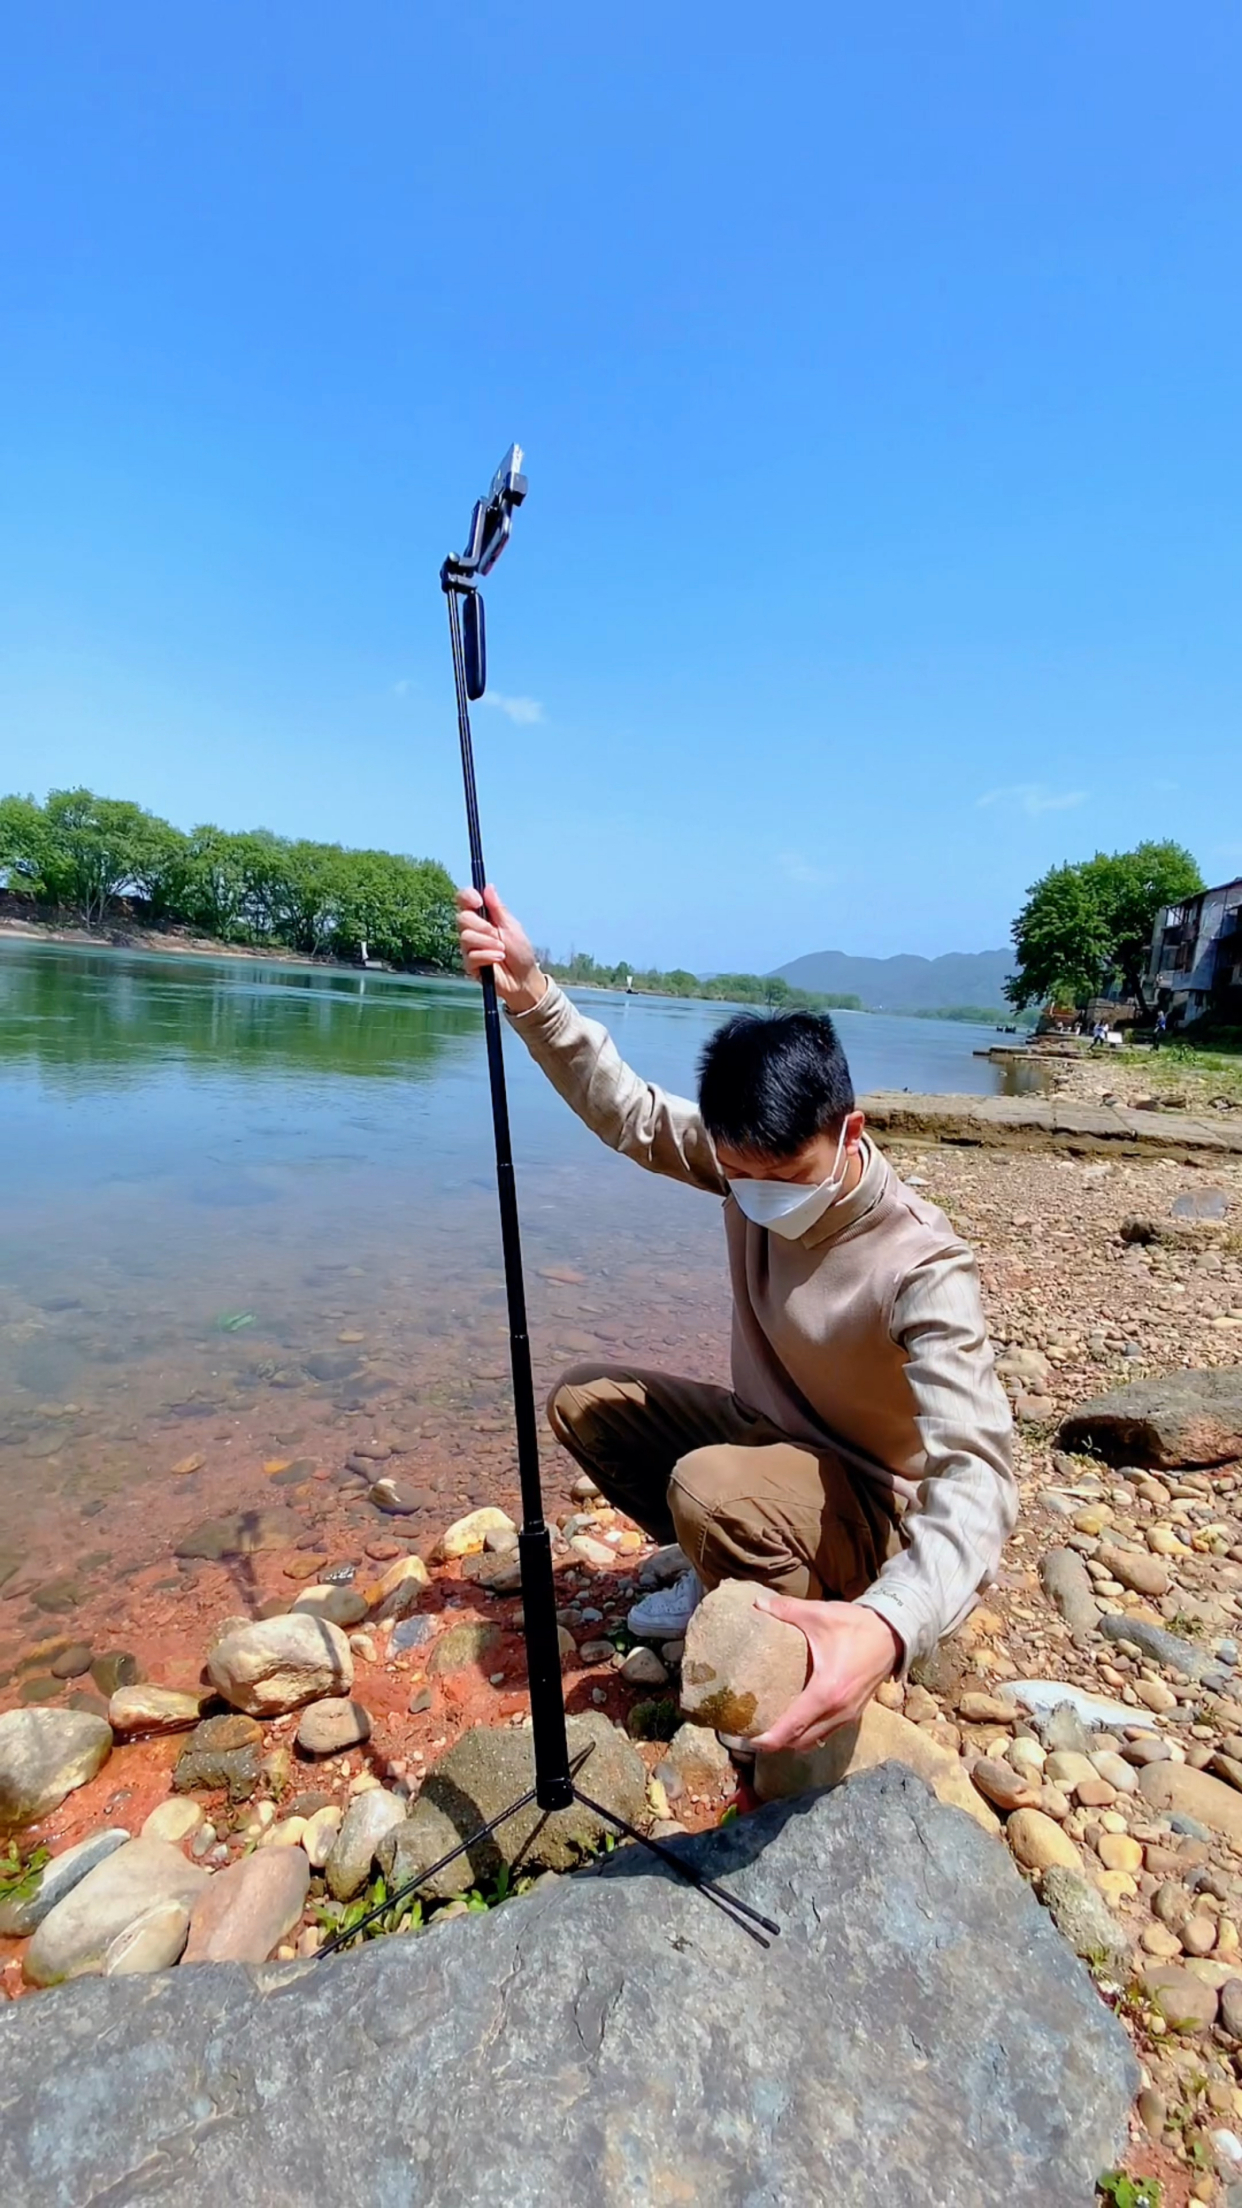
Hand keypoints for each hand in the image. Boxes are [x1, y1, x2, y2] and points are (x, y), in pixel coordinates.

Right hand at [455, 885, 546, 1012]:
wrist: (524, 978)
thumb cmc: (520, 952)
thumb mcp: (512, 926)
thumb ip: (498, 908)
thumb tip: (488, 887)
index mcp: (483, 917)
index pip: (464, 900)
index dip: (467, 896)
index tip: (478, 901)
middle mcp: (473, 930)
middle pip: (462, 918)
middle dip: (481, 926)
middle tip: (496, 934)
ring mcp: (470, 947)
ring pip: (466, 937)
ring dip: (487, 943)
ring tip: (502, 950)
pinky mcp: (470, 964)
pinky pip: (471, 955)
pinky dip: (487, 956)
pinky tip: (499, 959)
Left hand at [749, 1597, 901, 1755]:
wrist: (892, 1633)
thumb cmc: (856, 1625)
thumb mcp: (819, 1614)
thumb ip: (785, 1609)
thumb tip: (757, 1604)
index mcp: (826, 1691)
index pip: (793, 1726)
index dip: (770, 1738)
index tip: (748, 1739)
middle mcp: (838, 1711)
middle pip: (800, 1741)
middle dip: (776, 1742)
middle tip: (752, 1729)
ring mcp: (848, 1715)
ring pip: (814, 1740)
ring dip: (793, 1740)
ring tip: (770, 1726)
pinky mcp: (854, 1713)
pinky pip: (826, 1733)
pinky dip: (809, 1734)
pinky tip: (795, 1720)